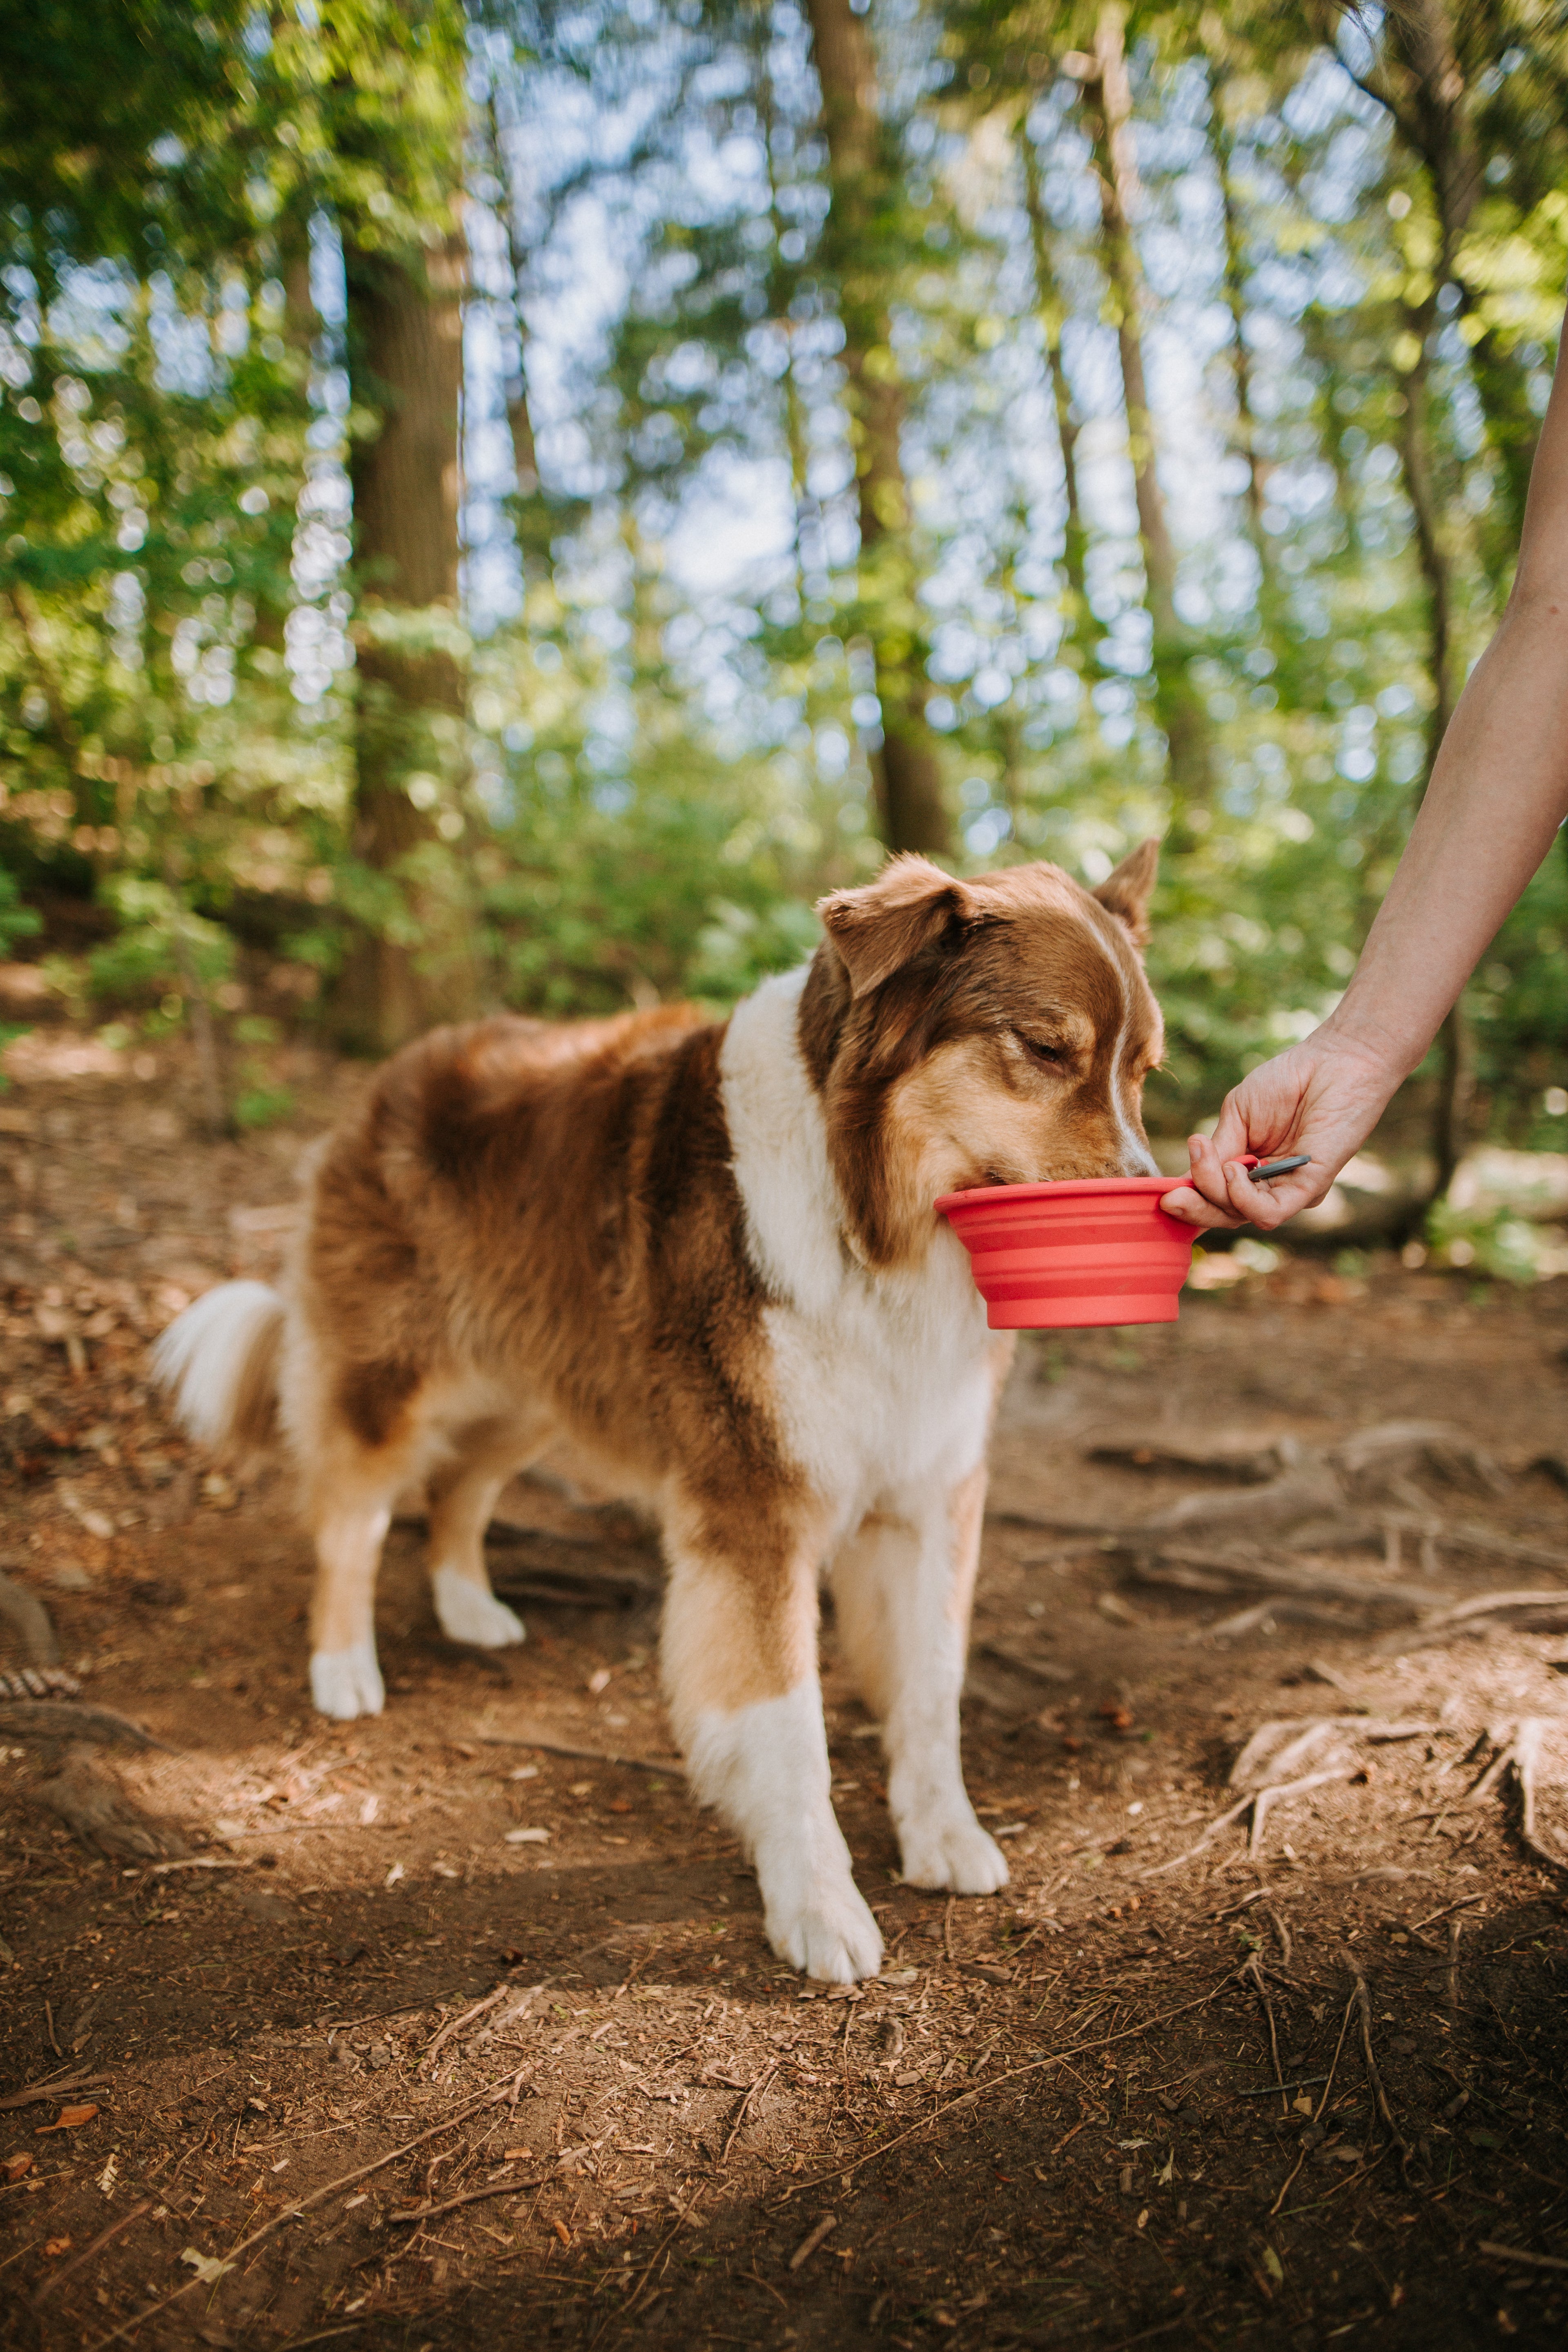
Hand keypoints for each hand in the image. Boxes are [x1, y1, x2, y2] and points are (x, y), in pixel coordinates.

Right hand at [1159, 1031, 1400, 1232]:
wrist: (1333, 1062)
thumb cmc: (1289, 1081)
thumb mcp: (1237, 1115)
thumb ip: (1218, 1150)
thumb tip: (1189, 1180)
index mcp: (1248, 1170)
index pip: (1213, 1197)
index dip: (1188, 1199)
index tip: (1162, 1195)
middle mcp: (1268, 1187)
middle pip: (1223, 1214)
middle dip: (1193, 1208)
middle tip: (1170, 1198)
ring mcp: (1288, 1190)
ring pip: (1241, 1216)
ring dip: (1215, 1192)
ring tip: (1209, 1158)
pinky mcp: (1309, 1189)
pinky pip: (1269, 1212)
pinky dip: (1243, 1198)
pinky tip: (1233, 1171)